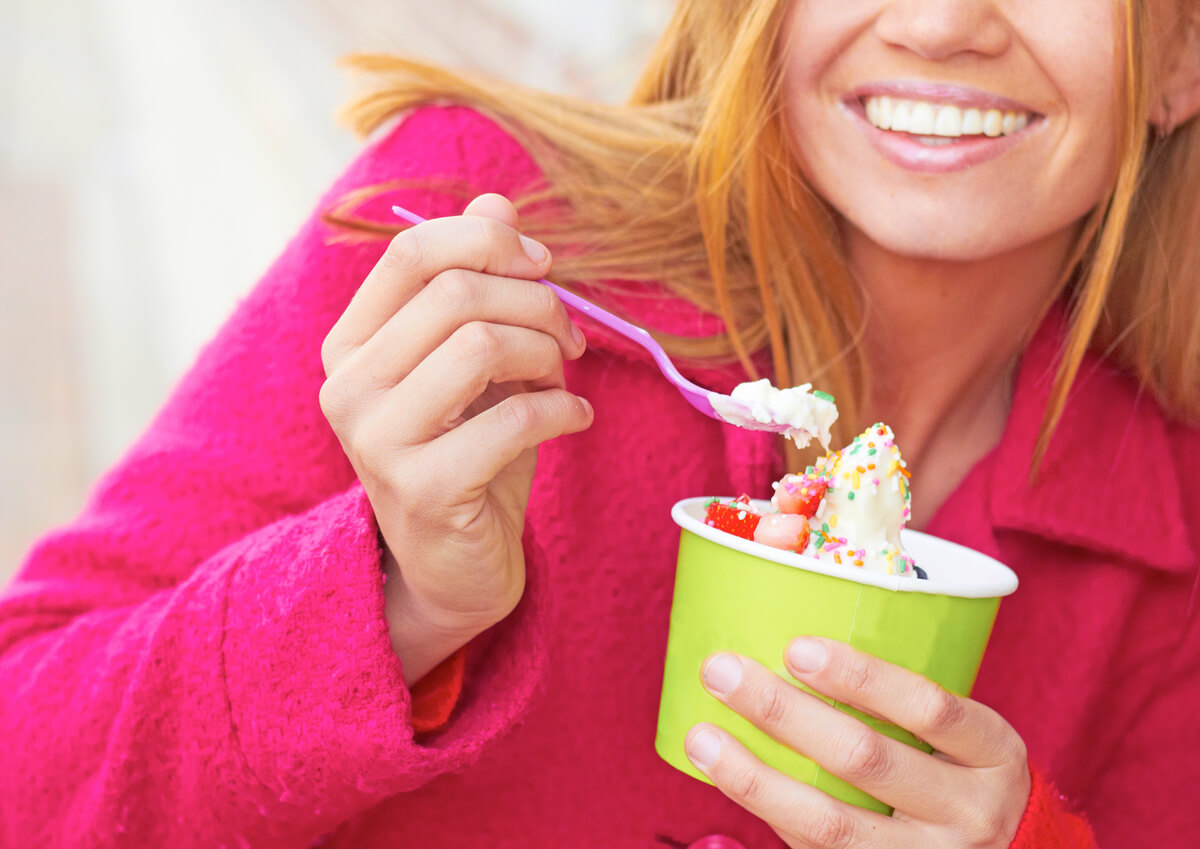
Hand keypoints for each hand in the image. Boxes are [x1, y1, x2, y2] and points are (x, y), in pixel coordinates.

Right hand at [319, 194, 592, 682]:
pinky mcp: (421, 489)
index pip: (413, 250)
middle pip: (456, 292)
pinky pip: (512, 418)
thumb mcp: (473, 362)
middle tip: (570, 334)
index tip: (543, 264)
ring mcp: (376, 440)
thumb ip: (478, 282)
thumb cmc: (469, 452)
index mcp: (352, 342)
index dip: (491, 241)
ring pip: (481, 343)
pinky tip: (573, 419)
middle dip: (535, 302)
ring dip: (547, 352)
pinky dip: (562, 409)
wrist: (454, 565)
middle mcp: (347, 385)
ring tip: (565, 375)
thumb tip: (498, 200)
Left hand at [685, 639, 1030, 847]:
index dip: (862, 678)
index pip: (929, 707)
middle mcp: (969, 811)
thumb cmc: (967, 776)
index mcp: (993, 752)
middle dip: (784, 713)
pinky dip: (767, 813)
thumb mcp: (968, 737)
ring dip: (754, 777)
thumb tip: (793, 640)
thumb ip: (905, 701)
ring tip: (702, 738)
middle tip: (722, 671)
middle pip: (866, 759)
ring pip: (830, 822)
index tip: (795, 646)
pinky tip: (727, 781)